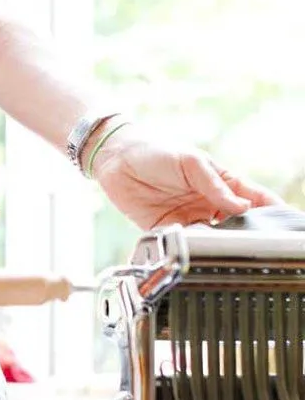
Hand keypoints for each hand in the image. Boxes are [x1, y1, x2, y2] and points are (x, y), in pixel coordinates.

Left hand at [93, 124, 283, 229]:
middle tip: (251, 242)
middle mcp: (208, 204)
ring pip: (213, 239)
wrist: (116, 161)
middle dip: (246, 235)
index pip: (255, 199)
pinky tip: (195, 247)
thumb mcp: (190, 162)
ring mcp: (189, 218)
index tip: (282, 224)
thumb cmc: (156, 151)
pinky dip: (192, 248)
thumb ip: (215, 185)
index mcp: (221, 184)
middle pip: (237, 225)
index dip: (270, 211)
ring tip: (223, 245)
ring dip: (218, 244)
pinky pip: (185, 244)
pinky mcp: (167, 230)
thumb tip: (242, 207)